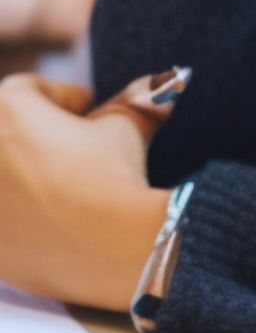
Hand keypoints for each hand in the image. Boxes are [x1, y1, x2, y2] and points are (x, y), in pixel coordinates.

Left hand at [0, 75, 168, 310]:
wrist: (109, 248)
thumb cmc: (113, 176)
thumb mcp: (126, 126)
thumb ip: (137, 99)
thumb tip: (162, 83)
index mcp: (8, 110)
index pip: (28, 89)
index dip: (63, 96)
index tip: (87, 108)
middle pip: (8, 131)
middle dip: (40, 132)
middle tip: (77, 143)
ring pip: (5, 176)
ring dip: (28, 172)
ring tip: (70, 183)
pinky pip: (4, 219)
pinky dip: (23, 213)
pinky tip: (58, 219)